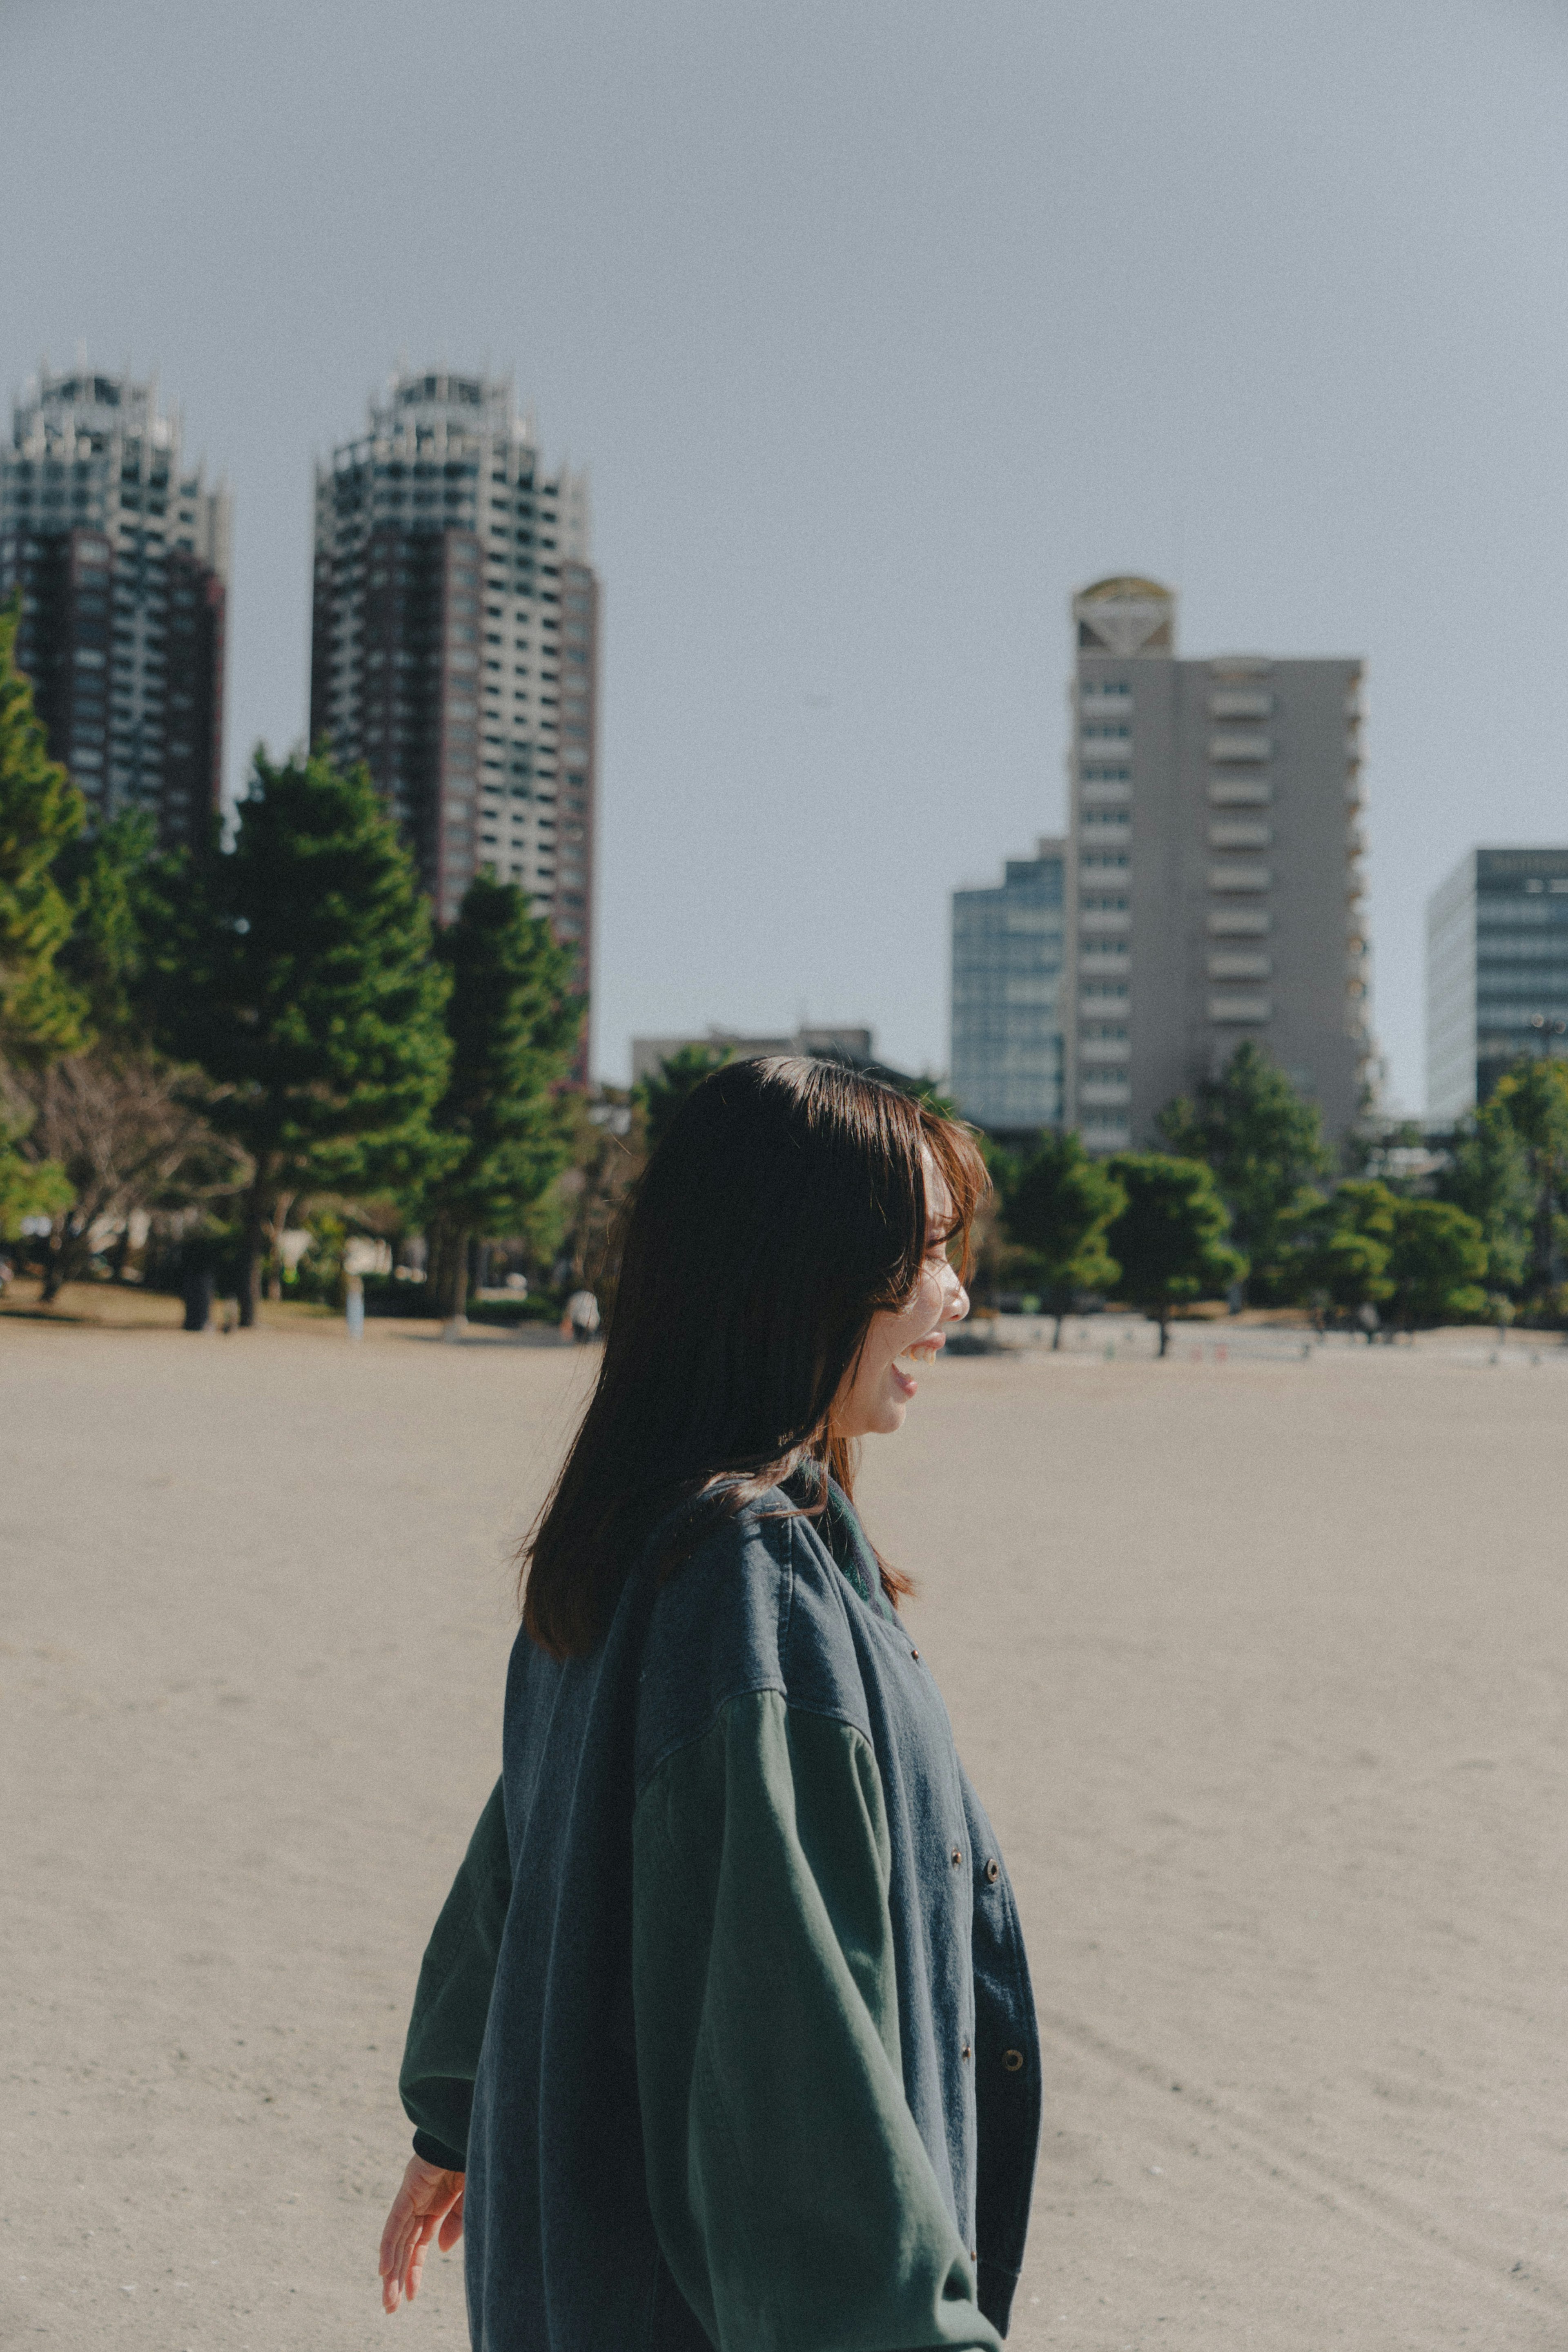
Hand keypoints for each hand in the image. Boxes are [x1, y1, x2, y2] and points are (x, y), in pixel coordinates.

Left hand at [378, 2154, 464, 2312]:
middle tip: (390, 2308)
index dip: (414, 2271)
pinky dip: (389, 2246)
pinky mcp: (408, 2191)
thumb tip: (441, 2250)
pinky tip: (384, 2270)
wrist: (466, 2131)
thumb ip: (456, 2223)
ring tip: (388, 2300)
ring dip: (392, 2272)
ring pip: (398, 2241)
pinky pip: (396, 2223)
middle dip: (398, 2279)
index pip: (419, 2246)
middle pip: (404, 2248)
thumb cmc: (471, 2158)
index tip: (411, 2297)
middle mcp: (419, 2205)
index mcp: (435, 2207)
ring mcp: (412, 2198)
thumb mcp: (470, 2198)